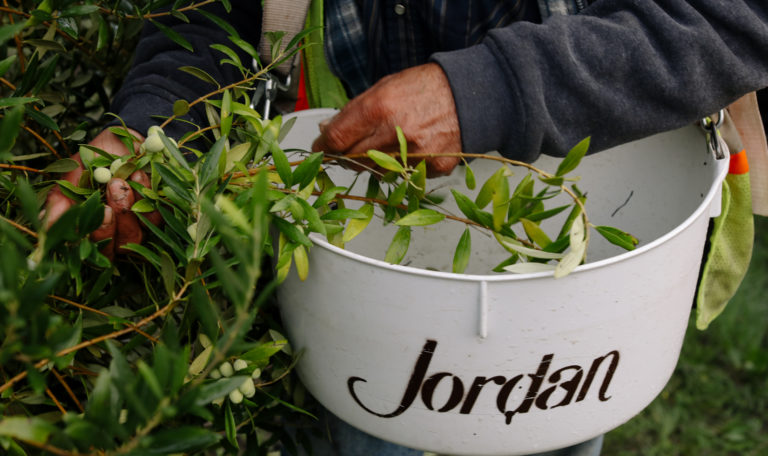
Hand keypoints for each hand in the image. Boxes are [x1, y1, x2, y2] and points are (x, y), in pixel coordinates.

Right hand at [45, 128, 159, 259]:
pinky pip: (156, 215)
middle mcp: (116, 236)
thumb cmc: (93, 163)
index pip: (92, 250)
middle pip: (119, 247)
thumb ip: (61, 199)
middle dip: (115, 221)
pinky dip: (146, 193)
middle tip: (113, 189)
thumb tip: (45, 220)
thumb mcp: (74, 177)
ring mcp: (140, 229)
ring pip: (137, 235)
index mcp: (92, 232)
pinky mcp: (160, 215)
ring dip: (129, 207)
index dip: (97, 235)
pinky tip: (137, 174)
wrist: (121, 141)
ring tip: (119, 180)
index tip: (102, 210)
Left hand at [311, 63, 461, 176]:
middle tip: (352, 146)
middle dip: (347, 154)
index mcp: (378, 108)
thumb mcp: (384, 88)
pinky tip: (409, 149)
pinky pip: (402, 176)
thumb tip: (327, 130)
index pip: (336, 139)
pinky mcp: (431, 168)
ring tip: (387, 143)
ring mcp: (414, 154)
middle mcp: (395, 133)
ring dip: (372, 162)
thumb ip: (353, 111)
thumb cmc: (425, 88)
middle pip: (352, 159)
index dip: (323, 146)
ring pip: (375, 172)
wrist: (469, 95)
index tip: (320, 147)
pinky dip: (399, 167)